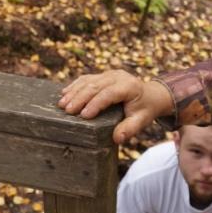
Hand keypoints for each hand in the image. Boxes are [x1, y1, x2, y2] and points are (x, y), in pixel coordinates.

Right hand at [58, 70, 173, 143]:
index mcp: (129, 86)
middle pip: (95, 85)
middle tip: (67, 111)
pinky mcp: (102, 75)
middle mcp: (118, 77)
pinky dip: (74, 86)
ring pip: (88, 81)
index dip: (96, 103)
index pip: (109, 93)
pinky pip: (86, 78)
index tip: (84, 115)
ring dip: (74, 92)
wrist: (150, 95)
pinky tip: (64, 93)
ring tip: (62, 104)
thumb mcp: (142, 120)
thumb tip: (118, 138)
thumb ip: (130, 128)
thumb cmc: (145, 109)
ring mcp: (109, 74)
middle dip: (80, 98)